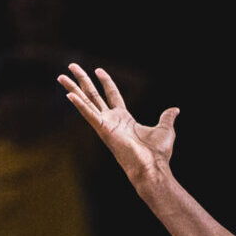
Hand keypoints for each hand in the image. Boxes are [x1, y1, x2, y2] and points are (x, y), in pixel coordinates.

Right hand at [59, 64, 178, 184]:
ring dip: (73, 89)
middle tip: (71, 67)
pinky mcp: (104, 131)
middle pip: (94, 96)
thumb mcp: (165, 129)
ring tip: (60, 77)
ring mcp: (106, 125)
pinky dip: (79, 105)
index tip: (98, 70)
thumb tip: (175, 110)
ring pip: (86, 102)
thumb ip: (167, 118)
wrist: (153, 168)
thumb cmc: (158, 154)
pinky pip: (89, 115)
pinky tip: (69, 95)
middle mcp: (112, 121)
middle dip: (82, 81)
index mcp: (124, 119)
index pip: (112, 96)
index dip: (106, 82)